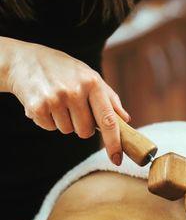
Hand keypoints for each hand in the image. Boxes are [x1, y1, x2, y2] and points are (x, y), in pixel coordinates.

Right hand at [6, 39, 129, 164]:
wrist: (25, 60)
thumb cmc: (65, 71)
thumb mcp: (90, 77)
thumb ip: (110, 99)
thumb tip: (126, 120)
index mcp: (93, 83)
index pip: (108, 120)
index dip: (114, 143)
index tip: (117, 159)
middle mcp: (74, 91)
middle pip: (86, 131)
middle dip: (82, 125)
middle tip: (73, 107)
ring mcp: (55, 98)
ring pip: (67, 131)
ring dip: (64, 121)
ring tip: (57, 101)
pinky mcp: (37, 106)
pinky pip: (50, 128)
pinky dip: (48, 120)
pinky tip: (45, 103)